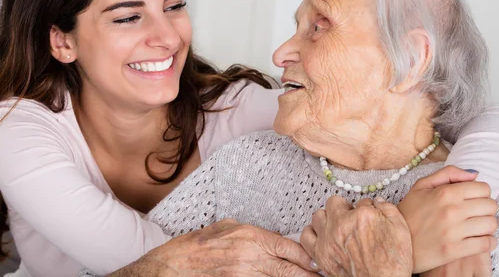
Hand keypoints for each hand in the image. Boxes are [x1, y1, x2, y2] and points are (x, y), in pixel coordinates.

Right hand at [107, 219, 319, 276]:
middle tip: (324, 276)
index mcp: (251, 236)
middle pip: (289, 268)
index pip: (289, 247)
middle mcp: (251, 256)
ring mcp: (245, 274)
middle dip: (308, 275)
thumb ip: (251, 231)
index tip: (318, 262)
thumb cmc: (197, 244)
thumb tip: (270, 236)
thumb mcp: (227, 227)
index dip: (306, 257)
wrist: (173, 265)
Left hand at [300, 196, 412, 276]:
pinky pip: (306, 236)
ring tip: (335, 225)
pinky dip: (312, 233)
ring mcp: (328, 240)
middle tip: (350, 217)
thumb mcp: (401, 229)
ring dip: (326, 218)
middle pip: (334, 202)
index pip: (360, 201)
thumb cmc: (392, 263)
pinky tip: (321, 235)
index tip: (368, 215)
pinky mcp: (321, 255)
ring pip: (317, 216)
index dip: (366, 208)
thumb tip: (378, 201)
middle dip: (343, 207)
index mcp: (361, 216)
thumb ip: (389, 210)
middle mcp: (341, 225)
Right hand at [398, 166, 497, 272]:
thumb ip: (448, 174)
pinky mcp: (455, 251)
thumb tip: (474, 174)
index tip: (473, 199)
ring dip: (487, 225)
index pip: (483, 188)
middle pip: (491, 205)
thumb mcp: (421, 186)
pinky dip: (487, 242)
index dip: (480, 193)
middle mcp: (451, 210)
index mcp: (445, 193)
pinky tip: (478, 240)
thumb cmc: (409, 213)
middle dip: (485, 208)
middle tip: (475, 213)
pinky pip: (486, 244)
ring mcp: (454, 232)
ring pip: (491, 224)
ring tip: (477, 227)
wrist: (395, 241)